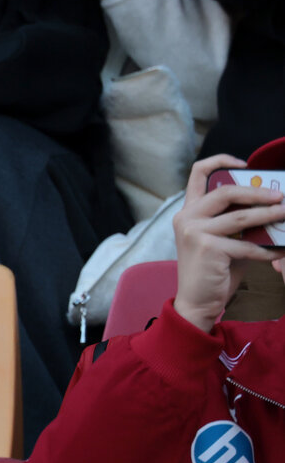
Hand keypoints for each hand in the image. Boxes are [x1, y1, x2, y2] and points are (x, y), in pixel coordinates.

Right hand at [171, 155, 284, 332]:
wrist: (197, 300)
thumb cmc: (213, 269)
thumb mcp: (221, 239)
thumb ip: (236, 223)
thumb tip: (270, 208)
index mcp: (189, 210)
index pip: (198, 173)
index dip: (221, 161)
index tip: (245, 164)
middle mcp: (187, 217)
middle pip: (225, 191)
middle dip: (257, 192)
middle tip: (280, 196)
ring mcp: (194, 231)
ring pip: (241, 217)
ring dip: (269, 216)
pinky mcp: (207, 248)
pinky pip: (247, 245)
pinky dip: (267, 249)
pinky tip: (279, 252)